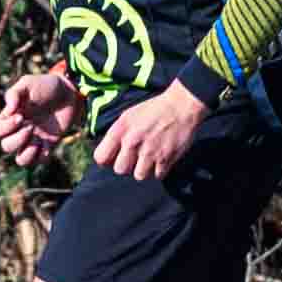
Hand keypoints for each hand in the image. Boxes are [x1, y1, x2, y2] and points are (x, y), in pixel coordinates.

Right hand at [0, 65, 82, 166]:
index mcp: (10, 117)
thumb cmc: (45, 86)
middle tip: (32, 126)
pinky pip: (40, 160)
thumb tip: (9, 110)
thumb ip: (14, 93)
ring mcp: (33, 140)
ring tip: (38, 139)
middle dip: (18, 139)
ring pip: (20, 160)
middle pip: (6, 147)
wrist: (68, 93)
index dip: (5, 128)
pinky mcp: (48, 146)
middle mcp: (18, 131)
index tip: (20, 116)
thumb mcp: (28, 83)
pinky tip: (49, 142)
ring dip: (28, 152)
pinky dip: (42, 155)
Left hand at [94, 80, 210, 182]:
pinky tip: (161, 158)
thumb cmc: (154, 109)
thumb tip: (109, 152)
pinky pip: (157, 175)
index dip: (106, 159)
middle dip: (127, 165)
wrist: (181, 105)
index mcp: (120, 129)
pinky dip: (159, 170)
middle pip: (120, 170)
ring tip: (149, 159)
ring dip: (144, 169)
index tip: (113, 157)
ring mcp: (149, 152)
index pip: (101, 157)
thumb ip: (117, 135)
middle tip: (135, 157)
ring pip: (139, 175)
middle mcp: (132, 142)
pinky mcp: (166, 159)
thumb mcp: (128, 115)